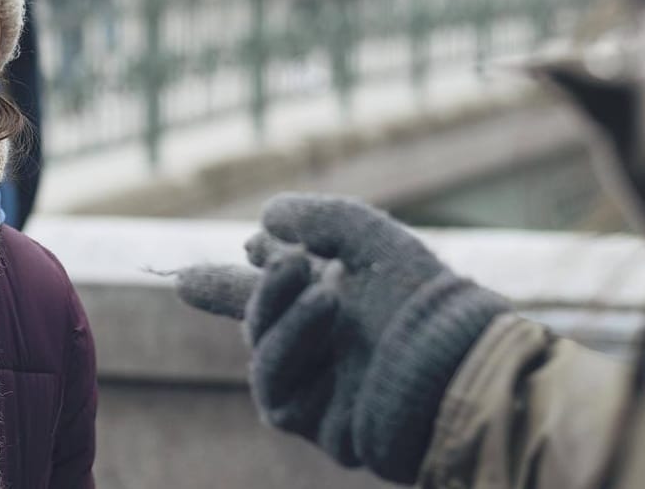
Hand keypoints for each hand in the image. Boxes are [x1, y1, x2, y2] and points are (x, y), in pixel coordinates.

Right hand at [176, 194, 508, 483]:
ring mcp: (319, 388)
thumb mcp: (370, 239)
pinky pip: (279, 395)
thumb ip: (316, 218)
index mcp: (328, 305)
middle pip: (253, 324)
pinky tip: (325, 314)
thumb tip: (260, 224)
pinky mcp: (322, 425)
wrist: (461, 362)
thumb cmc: (423, 299)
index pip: (262, 295)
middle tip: (253, 254)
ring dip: (278, 314)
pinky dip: (293, 350)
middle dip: (230, 291)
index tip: (183, 280)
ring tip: (316, 285)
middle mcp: (320, 348)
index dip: (221, 285)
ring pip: (261, 356)